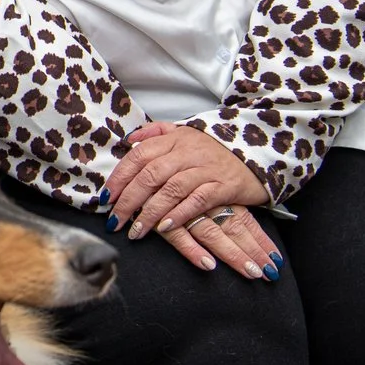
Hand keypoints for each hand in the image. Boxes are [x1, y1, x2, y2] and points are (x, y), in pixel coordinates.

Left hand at [106, 123, 278, 277]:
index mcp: (175, 139)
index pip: (139, 155)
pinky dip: (180, 214)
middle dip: (128, 200)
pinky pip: (198, 200)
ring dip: (150, 213)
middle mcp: (188, 152)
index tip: (105, 198)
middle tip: (115, 221)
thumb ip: (157, 134)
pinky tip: (165, 227)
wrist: (259, 151)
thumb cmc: (215, 148)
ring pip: (171, 189)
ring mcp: (206, 168)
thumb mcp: (186, 133)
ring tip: (135, 231)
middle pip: (150, 175)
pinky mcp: (224, 185)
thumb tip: (130, 140)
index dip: (120, 177)